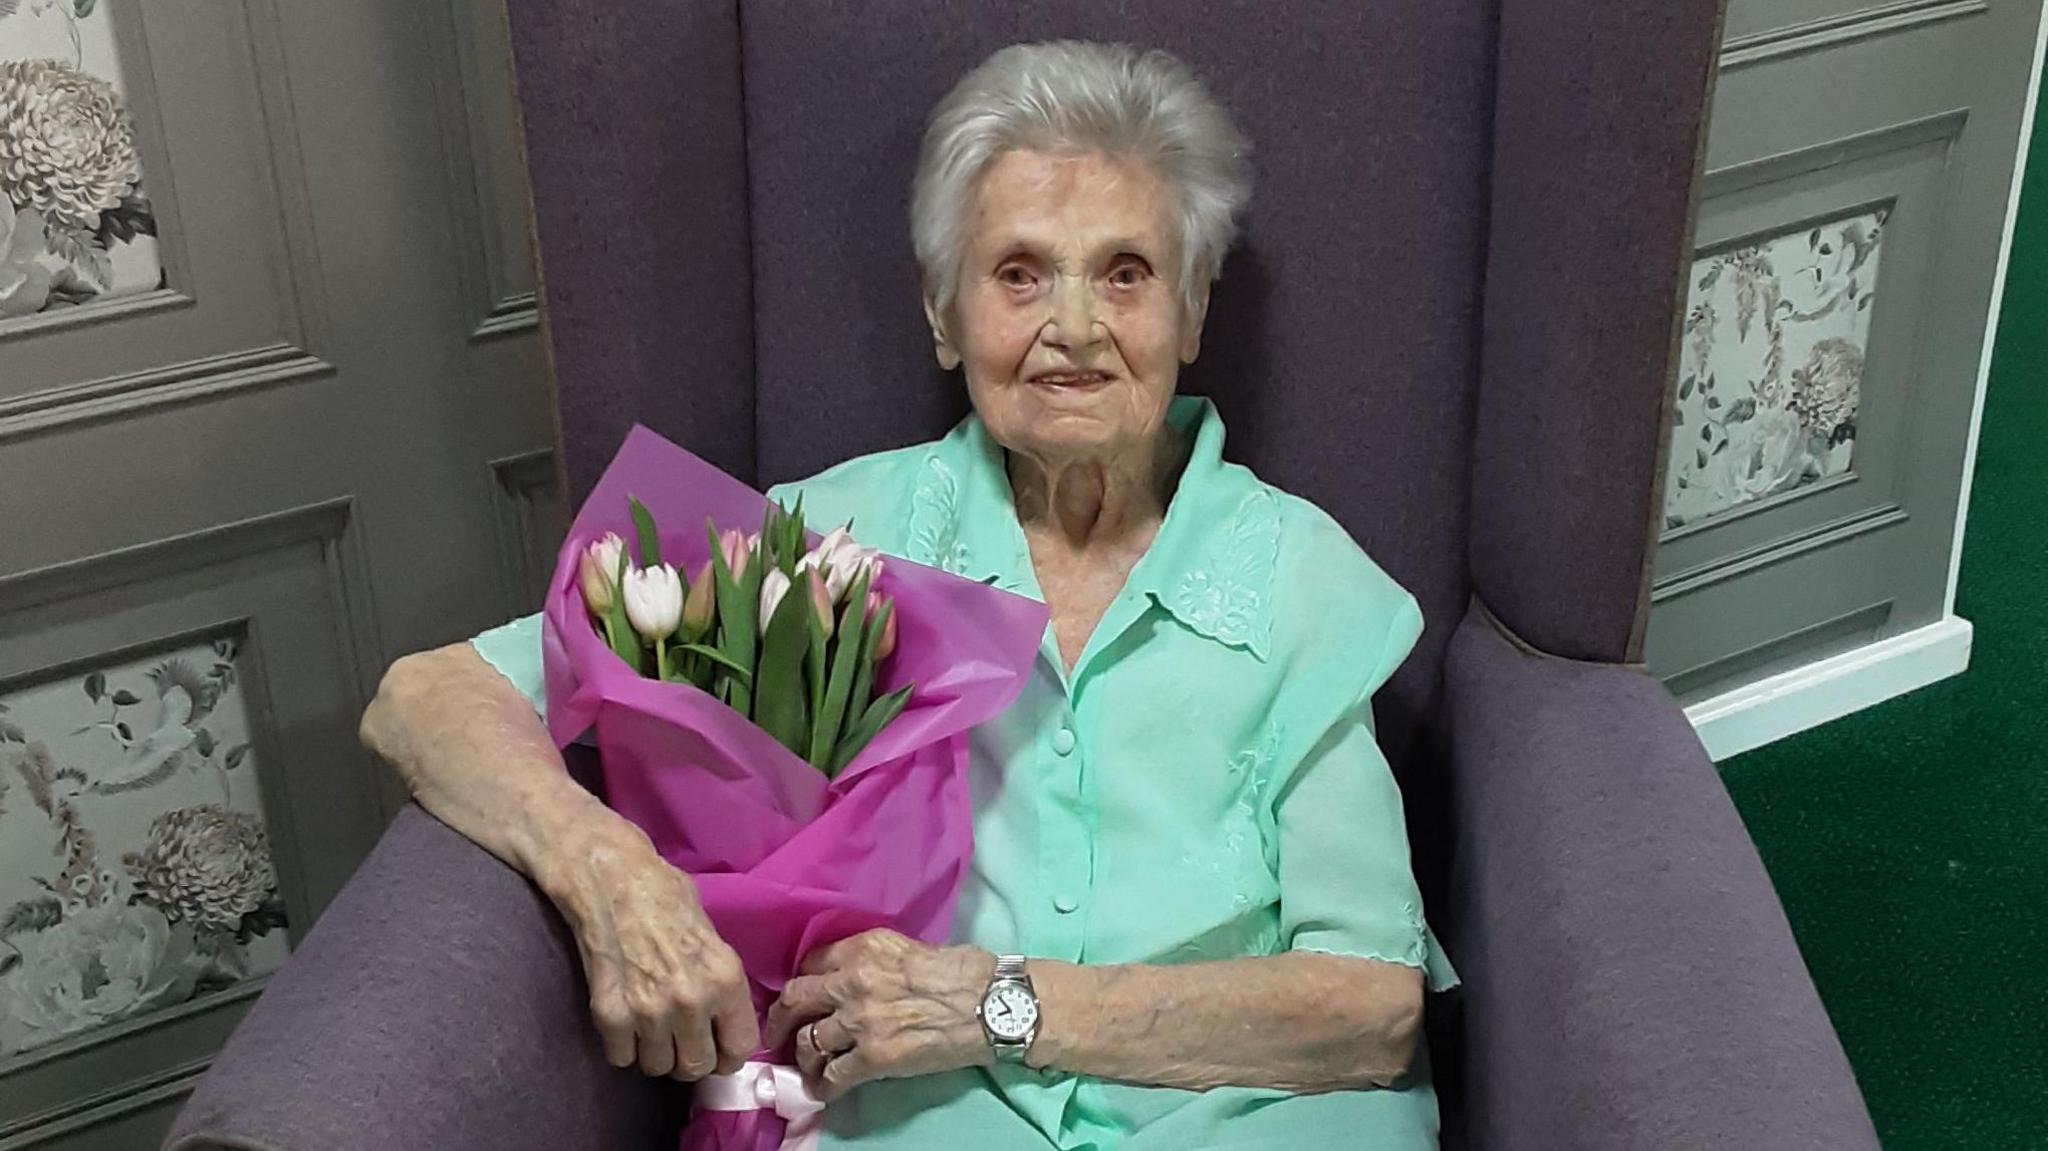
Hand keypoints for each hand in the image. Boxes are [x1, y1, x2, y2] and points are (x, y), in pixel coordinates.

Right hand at [538, 809, 758, 1080]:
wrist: (609, 878)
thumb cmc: (664, 895)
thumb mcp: (711, 934)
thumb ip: (720, 981)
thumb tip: (726, 1018)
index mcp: (724, 979)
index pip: (738, 1050)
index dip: (727, 1052)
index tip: (717, 1047)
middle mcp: (691, 1002)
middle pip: (696, 1066)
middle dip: (690, 1056)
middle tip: (681, 1039)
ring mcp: (648, 1013)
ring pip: (657, 1067)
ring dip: (655, 1052)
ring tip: (652, 1026)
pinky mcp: (610, 1015)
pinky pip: (621, 1057)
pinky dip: (623, 1045)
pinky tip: (626, 1019)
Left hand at [764, 928, 994, 1099]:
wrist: (991, 1005)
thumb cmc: (962, 972)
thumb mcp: (908, 948)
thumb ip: (873, 961)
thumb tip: (854, 978)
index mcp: (862, 948)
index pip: (810, 962)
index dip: (803, 981)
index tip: (802, 996)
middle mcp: (851, 981)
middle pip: (794, 999)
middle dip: (781, 1019)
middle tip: (779, 1033)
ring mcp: (859, 1022)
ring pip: (807, 1041)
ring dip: (803, 1057)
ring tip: (807, 1066)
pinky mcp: (872, 1058)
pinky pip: (831, 1076)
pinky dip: (823, 1087)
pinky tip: (823, 1090)